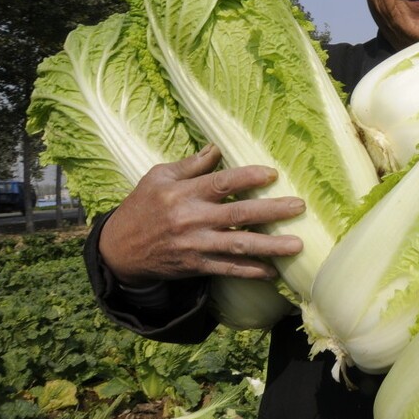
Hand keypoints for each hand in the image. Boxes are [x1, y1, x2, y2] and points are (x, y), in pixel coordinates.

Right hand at [99, 144, 305, 286]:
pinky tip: (273, 271)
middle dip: (272, 211)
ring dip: (270, 246)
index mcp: (184, 193)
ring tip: (297, 245)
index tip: (273, 174)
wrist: (119, 250)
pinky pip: (228, 269)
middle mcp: (192, 219)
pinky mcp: (196, 266)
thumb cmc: (142, 207)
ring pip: (238, 246)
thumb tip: (217, 147)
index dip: (248, 177)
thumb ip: (191, 165)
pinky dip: (251, 271)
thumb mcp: (158, 177)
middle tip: (299, 207)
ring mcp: (195, 245)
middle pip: (238, 214)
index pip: (222, 182)